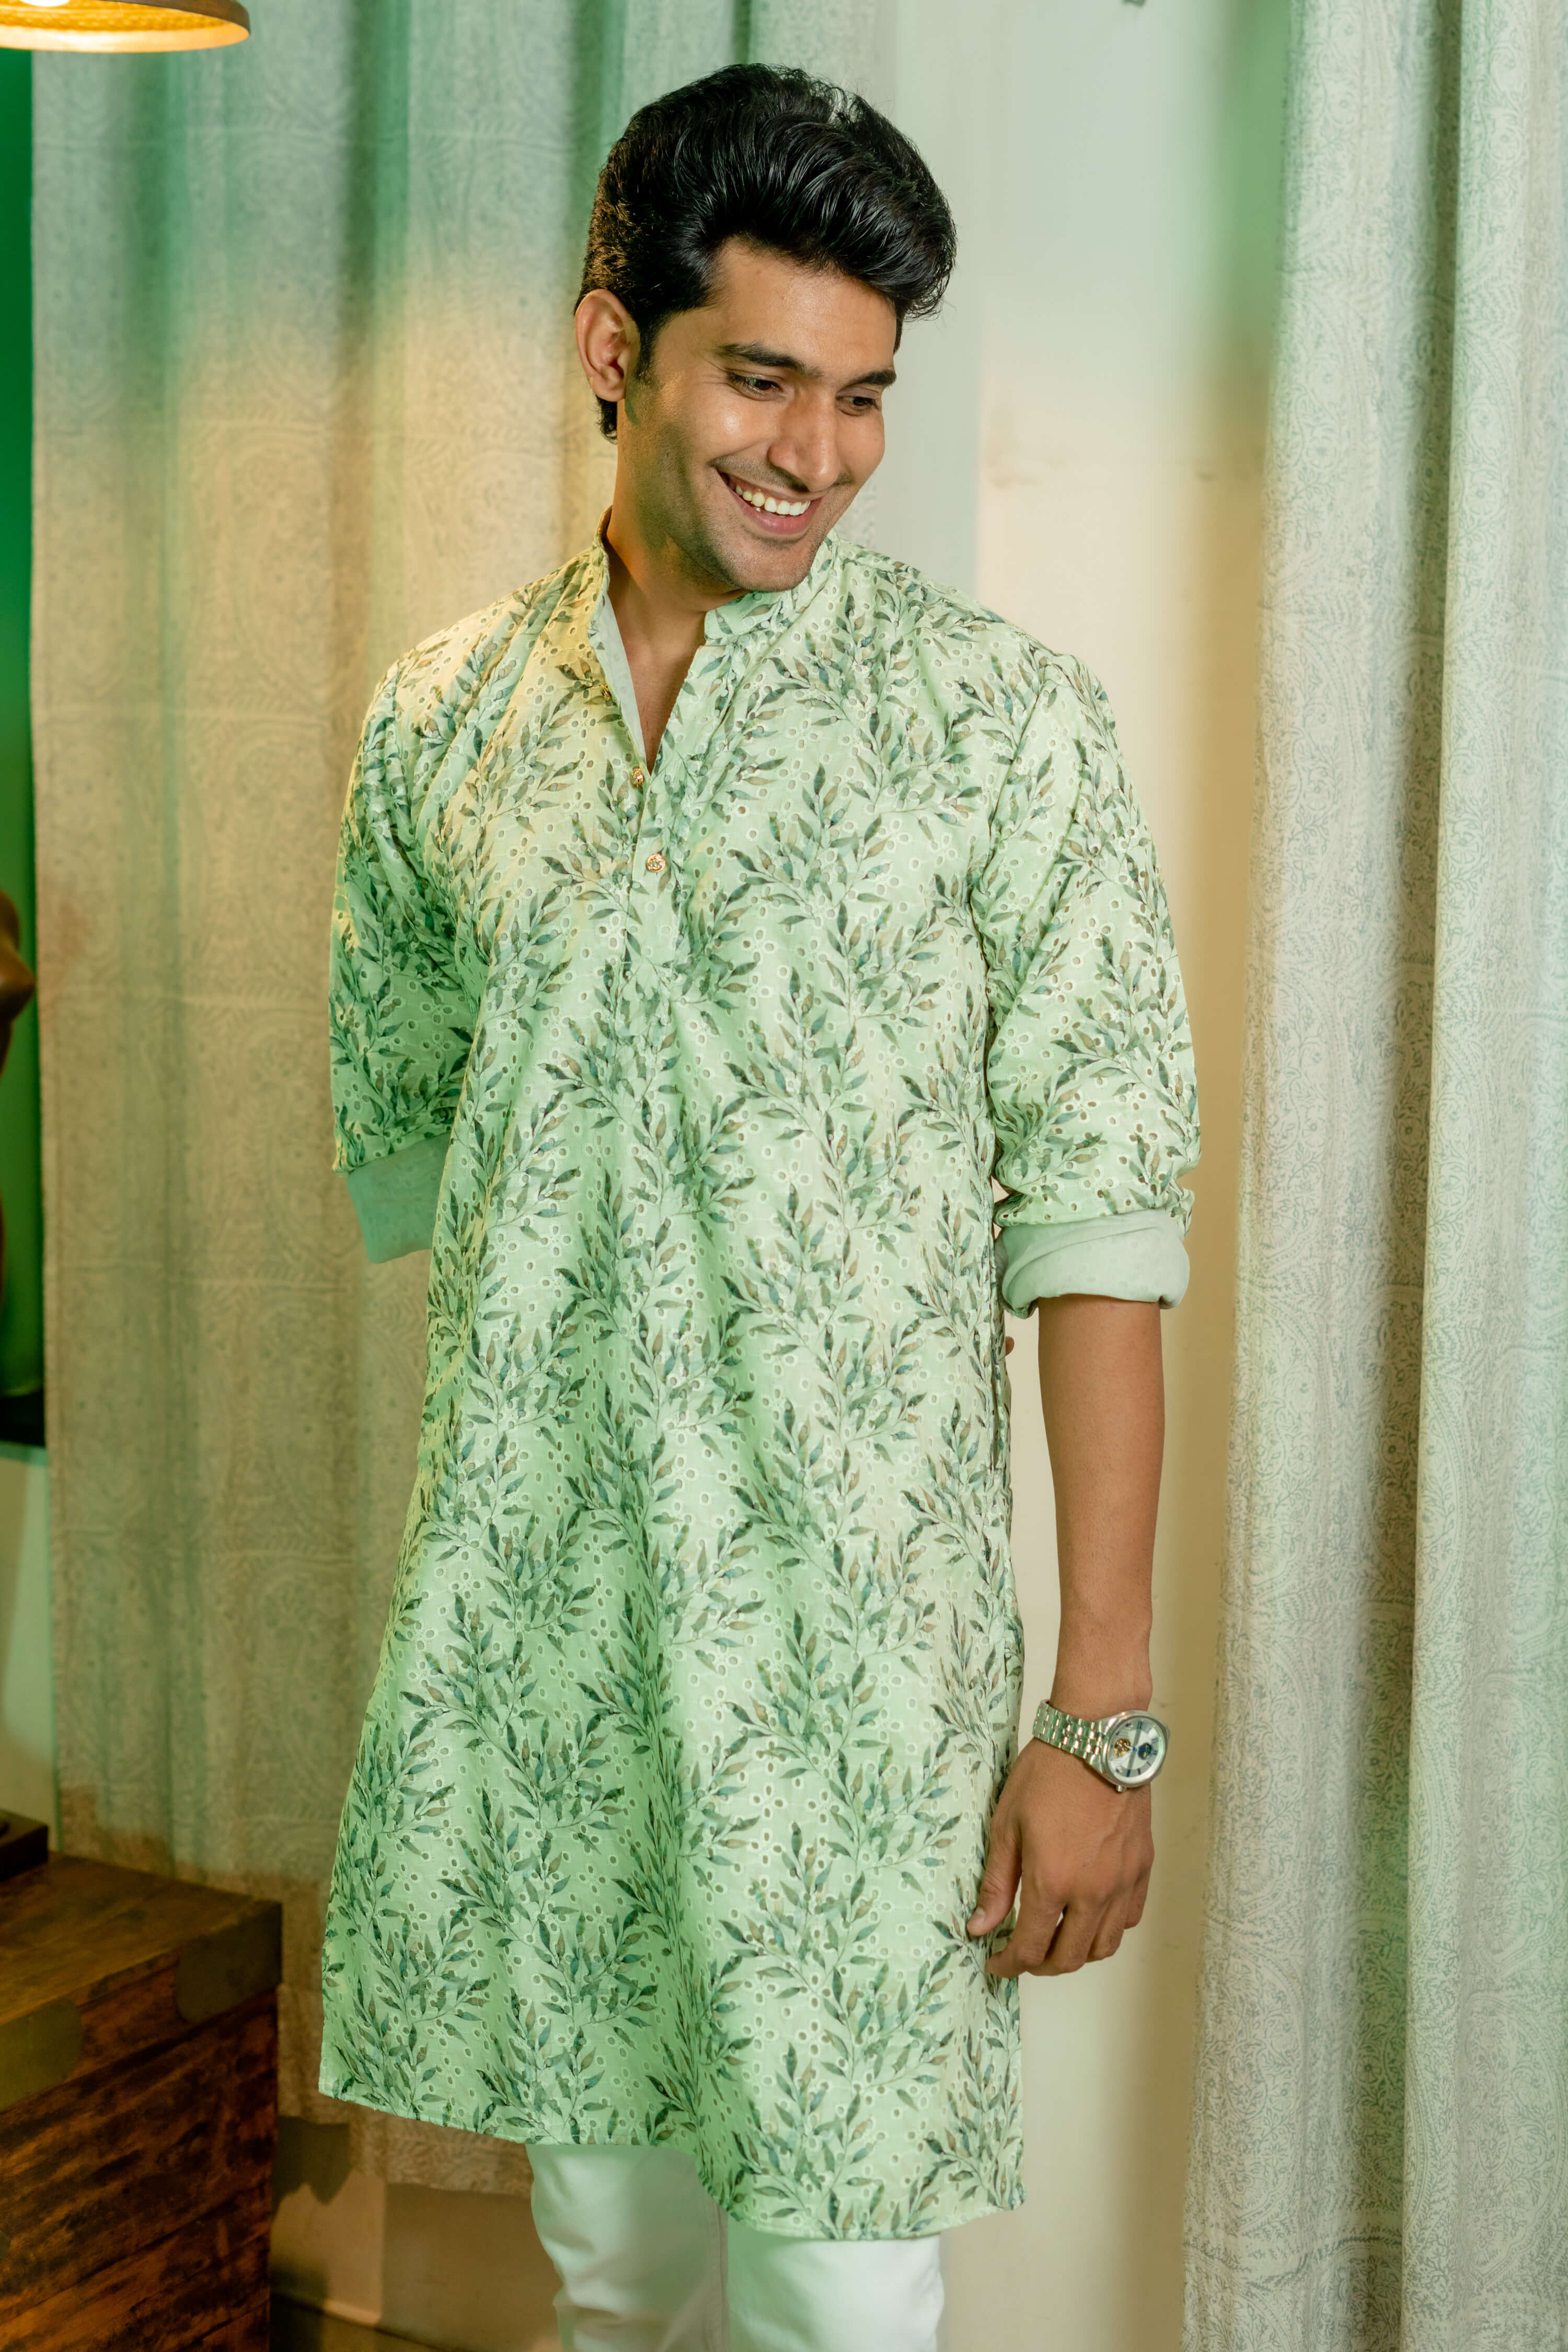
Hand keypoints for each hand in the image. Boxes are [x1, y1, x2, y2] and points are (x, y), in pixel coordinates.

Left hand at [966, 1736, 1152, 1977]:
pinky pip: (1129, 1918)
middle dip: (1040, 1966)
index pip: (1029, 1948)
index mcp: (1053, 1882)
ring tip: (1056, 1938)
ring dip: (1076, 1953)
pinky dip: (1108, 1929)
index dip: (1008, 1964)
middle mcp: (1092, 1892)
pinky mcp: (1142, 1868)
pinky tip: (1090, 1914)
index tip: (995, 1963)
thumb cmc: (1047, 1774)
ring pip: (1104, 1946)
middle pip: (1069, 1958)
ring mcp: (1122, 1882)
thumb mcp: (1007, 1825)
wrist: (1097, 1737)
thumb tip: (979, 1927)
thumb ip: (996, 1883)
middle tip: (1022, 1955)